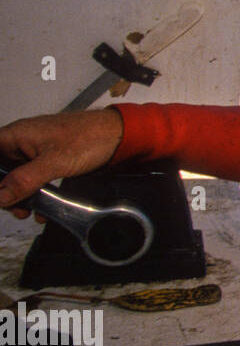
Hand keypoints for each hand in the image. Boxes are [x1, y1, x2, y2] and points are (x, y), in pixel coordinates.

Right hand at [0, 110, 123, 217]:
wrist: (121, 136)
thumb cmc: (91, 137)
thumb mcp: (54, 163)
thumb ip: (24, 180)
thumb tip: (0, 195)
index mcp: (16, 135)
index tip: (0, 194)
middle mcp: (22, 141)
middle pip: (0, 169)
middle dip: (4, 191)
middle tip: (14, 207)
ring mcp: (36, 151)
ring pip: (16, 176)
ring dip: (19, 195)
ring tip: (27, 211)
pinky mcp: (50, 160)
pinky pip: (33, 178)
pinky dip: (35, 192)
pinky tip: (42, 207)